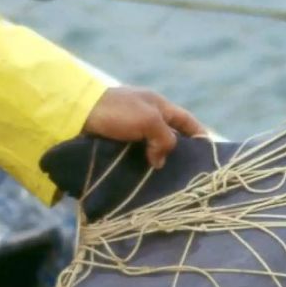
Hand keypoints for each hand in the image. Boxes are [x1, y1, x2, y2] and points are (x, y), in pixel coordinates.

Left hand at [83, 87, 205, 168]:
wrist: (76, 112)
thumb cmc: (117, 111)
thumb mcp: (149, 121)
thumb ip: (164, 139)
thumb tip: (160, 161)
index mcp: (158, 105)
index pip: (187, 121)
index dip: (199, 134)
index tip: (209, 152)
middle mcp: (146, 115)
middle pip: (170, 136)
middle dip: (177, 153)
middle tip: (185, 173)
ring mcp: (129, 128)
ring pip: (151, 148)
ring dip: (157, 162)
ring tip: (163, 181)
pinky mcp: (114, 141)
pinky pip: (134, 155)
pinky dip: (140, 165)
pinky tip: (142, 177)